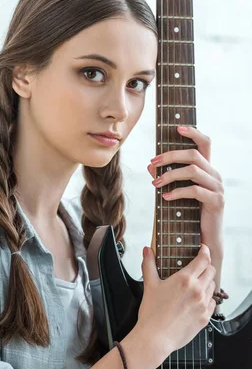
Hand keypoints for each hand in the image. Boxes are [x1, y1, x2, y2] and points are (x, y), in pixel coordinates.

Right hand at [136, 243, 216, 357]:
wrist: (155, 338)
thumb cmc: (151, 313)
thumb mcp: (149, 285)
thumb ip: (148, 264)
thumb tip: (147, 250)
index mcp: (185, 280)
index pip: (203, 259)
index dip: (205, 251)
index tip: (203, 249)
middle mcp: (197, 290)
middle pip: (211, 271)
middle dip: (206, 267)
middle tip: (198, 268)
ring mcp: (203, 304)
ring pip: (213, 287)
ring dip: (207, 283)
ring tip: (196, 286)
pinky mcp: (205, 317)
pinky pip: (212, 303)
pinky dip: (207, 299)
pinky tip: (197, 301)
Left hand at [147, 125, 224, 251]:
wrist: (204, 240)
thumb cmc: (189, 214)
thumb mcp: (176, 192)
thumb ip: (166, 178)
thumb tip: (150, 166)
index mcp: (207, 170)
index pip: (205, 143)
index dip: (193, 133)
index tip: (176, 128)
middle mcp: (215, 175)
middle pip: (194, 154)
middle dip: (170, 156)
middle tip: (152, 163)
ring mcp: (217, 188)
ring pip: (193, 171)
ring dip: (170, 175)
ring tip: (155, 183)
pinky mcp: (216, 201)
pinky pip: (195, 191)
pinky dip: (177, 192)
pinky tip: (165, 197)